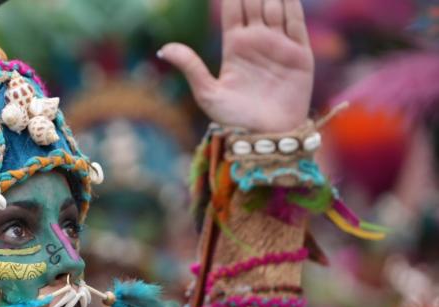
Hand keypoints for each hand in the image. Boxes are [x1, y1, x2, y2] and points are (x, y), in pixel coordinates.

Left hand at [159, 0, 313, 131]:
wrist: (264, 138)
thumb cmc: (233, 120)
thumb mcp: (207, 93)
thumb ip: (189, 66)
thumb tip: (162, 48)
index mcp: (234, 47)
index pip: (234, 10)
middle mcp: (257, 41)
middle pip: (255, 3)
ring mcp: (279, 46)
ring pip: (276, 8)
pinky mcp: (300, 54)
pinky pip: (296, 23)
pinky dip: (292, 5)